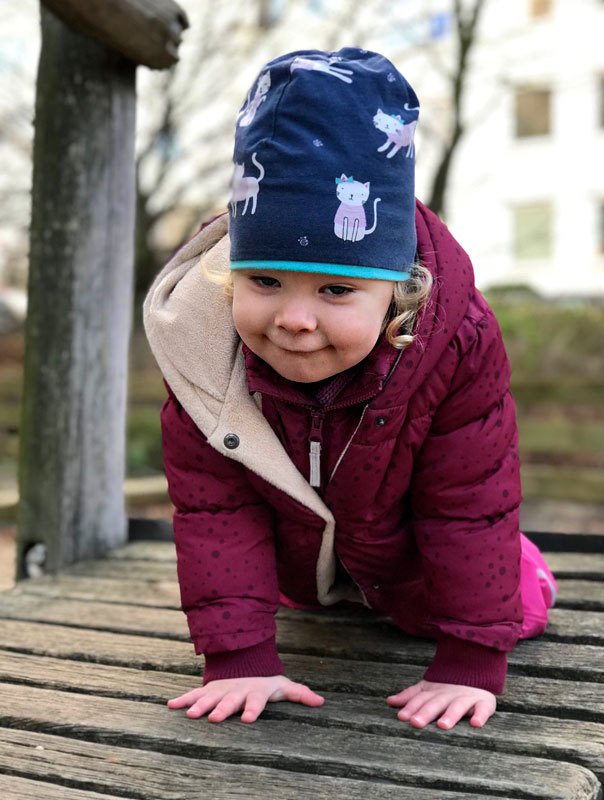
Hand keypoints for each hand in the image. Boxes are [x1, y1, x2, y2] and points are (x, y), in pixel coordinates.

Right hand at [167, 675, 323, 723]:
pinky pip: (194, 694)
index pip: (256, 701)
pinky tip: (170, 706)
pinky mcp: (209, 690)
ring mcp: (221, 690)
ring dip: (199, 705)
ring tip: (190, 715)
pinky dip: (183, 699)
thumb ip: (300, 694)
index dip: (253, 709)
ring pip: (209, 698)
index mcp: (256, 692)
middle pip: (229, 701)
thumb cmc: (267, 683)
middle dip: (222, 709)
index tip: (248, 720)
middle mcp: (237, 691)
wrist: (246, 665)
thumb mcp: (284, 687)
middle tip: (212, 719)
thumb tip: (321, 701)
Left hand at [387, 679, 495, 729]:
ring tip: (443, 725)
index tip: (402, 717)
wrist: (477, 671)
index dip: (411, 707)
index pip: (420, 699)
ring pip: (457, 707)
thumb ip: (410, 696)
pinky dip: (480, 716)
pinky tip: (476, 724)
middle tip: (416, 723)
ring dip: (450, 715)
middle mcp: (448, 695)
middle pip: (436, 704)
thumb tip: (389, 701)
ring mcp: (466, 698)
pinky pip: (483, 709)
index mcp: (434, 692)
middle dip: (425, 713)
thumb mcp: (427, 689)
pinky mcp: (483, 702)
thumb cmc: (447, 688)